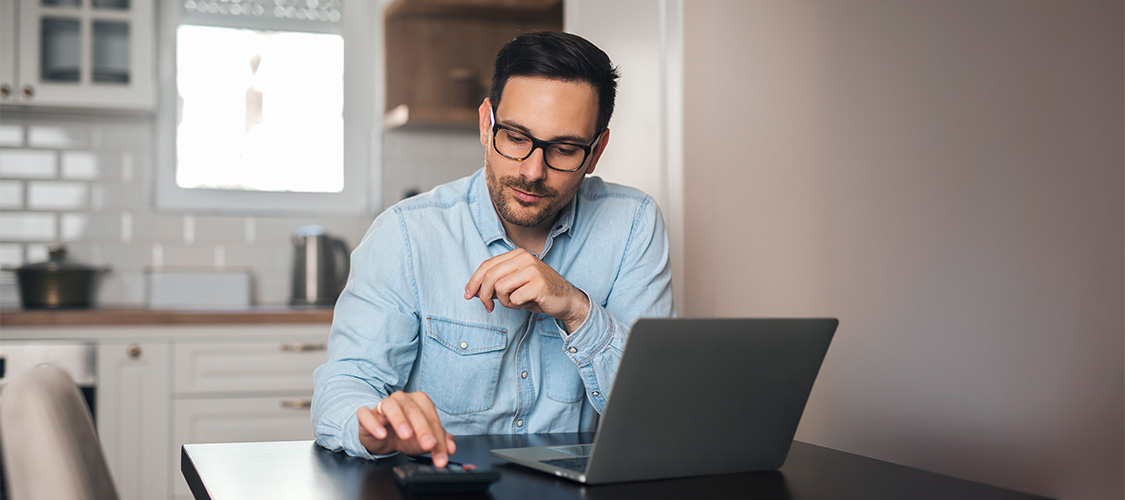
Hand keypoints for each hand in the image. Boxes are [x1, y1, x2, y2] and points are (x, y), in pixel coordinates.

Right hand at [356, 391, 455, 465]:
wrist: (380, 435)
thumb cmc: (403, 434)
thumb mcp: (422, 440)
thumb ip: (439, 442)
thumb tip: (451, 447)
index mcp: (419, 402)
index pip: (431, 416)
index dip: (438, 436)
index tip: (442, 454)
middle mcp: (402, 399)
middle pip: (414, 410)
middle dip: (423, 429)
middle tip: (428, 444)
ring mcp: (383, 405)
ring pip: (391, 407)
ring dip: (400, 420)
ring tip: (406, 435)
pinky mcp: (366, 414)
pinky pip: (367, 415)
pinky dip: (374, 424)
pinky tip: (382, 434)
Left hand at [464, 249, 589, 331]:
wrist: (567, 301)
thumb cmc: (539, 293)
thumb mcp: (515, 285)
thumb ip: (496, 284)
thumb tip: (472, 289)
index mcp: (518, 255)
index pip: (487, 265)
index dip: (474, 280)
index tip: (468, 294)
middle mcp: (525, 258)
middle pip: (490, 276)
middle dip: (483, 294)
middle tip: (488, 307)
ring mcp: (532, 270)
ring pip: (500, 288)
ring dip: (505, 301)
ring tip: (517, 302)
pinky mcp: (538, 284)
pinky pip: (514, 298)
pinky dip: (517, 305)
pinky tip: (528, 303)